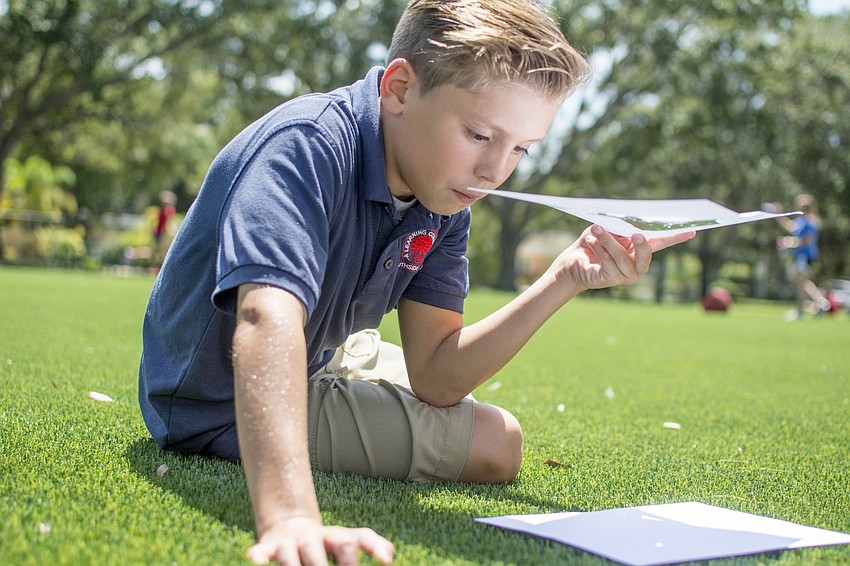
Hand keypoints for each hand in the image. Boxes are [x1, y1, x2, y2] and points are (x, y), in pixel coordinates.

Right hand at [247, 516, 394, 565]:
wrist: (291, 526)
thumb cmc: (327, 542)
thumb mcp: (349, 539)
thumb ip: (371, 544)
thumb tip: (389, 558)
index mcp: (334, 536)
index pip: (349, 542)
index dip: (356, 557)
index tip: (371, 565)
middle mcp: (312, 537)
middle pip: (317, 552)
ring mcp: (290, 542)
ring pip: (290, 555)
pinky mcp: (268, 546)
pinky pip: (262, 551)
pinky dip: (259, 556)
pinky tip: (257, 561)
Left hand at [557, 224, 694, 292]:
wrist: (572, 261)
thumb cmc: (591, 242)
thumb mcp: (605, 228)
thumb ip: (618, 227)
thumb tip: (629, 224)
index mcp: (639, 248)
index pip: (661, 242)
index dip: (676, 237)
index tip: (692, 231)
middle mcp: (637, 263)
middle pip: (646, 254)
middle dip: (641, 243)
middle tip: (636, 233)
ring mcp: (627, 274)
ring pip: (623, 257)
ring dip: (608, 241)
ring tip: (596, 229)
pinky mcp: (613, 280)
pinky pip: (610, 264)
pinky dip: (600, 249)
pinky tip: (591, 242)